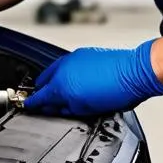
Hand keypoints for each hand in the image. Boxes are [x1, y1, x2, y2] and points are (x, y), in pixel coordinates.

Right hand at [24, 40, 162, 116]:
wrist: (135, 72)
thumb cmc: (117, 91)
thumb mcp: (86, 109)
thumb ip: (66, 108)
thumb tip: (56, 108)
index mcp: (62, 84)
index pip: (39, 96)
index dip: (32, 103)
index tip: (28, 106)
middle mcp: (64, 68)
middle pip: (43, 81)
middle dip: (42, 91)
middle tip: (45, 101)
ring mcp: (73, 58)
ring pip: (55, 71)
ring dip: (54, 81)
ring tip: (63, 92)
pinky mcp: (83, 53)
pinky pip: (67, 65)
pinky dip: (66, 74)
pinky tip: (76, 82)